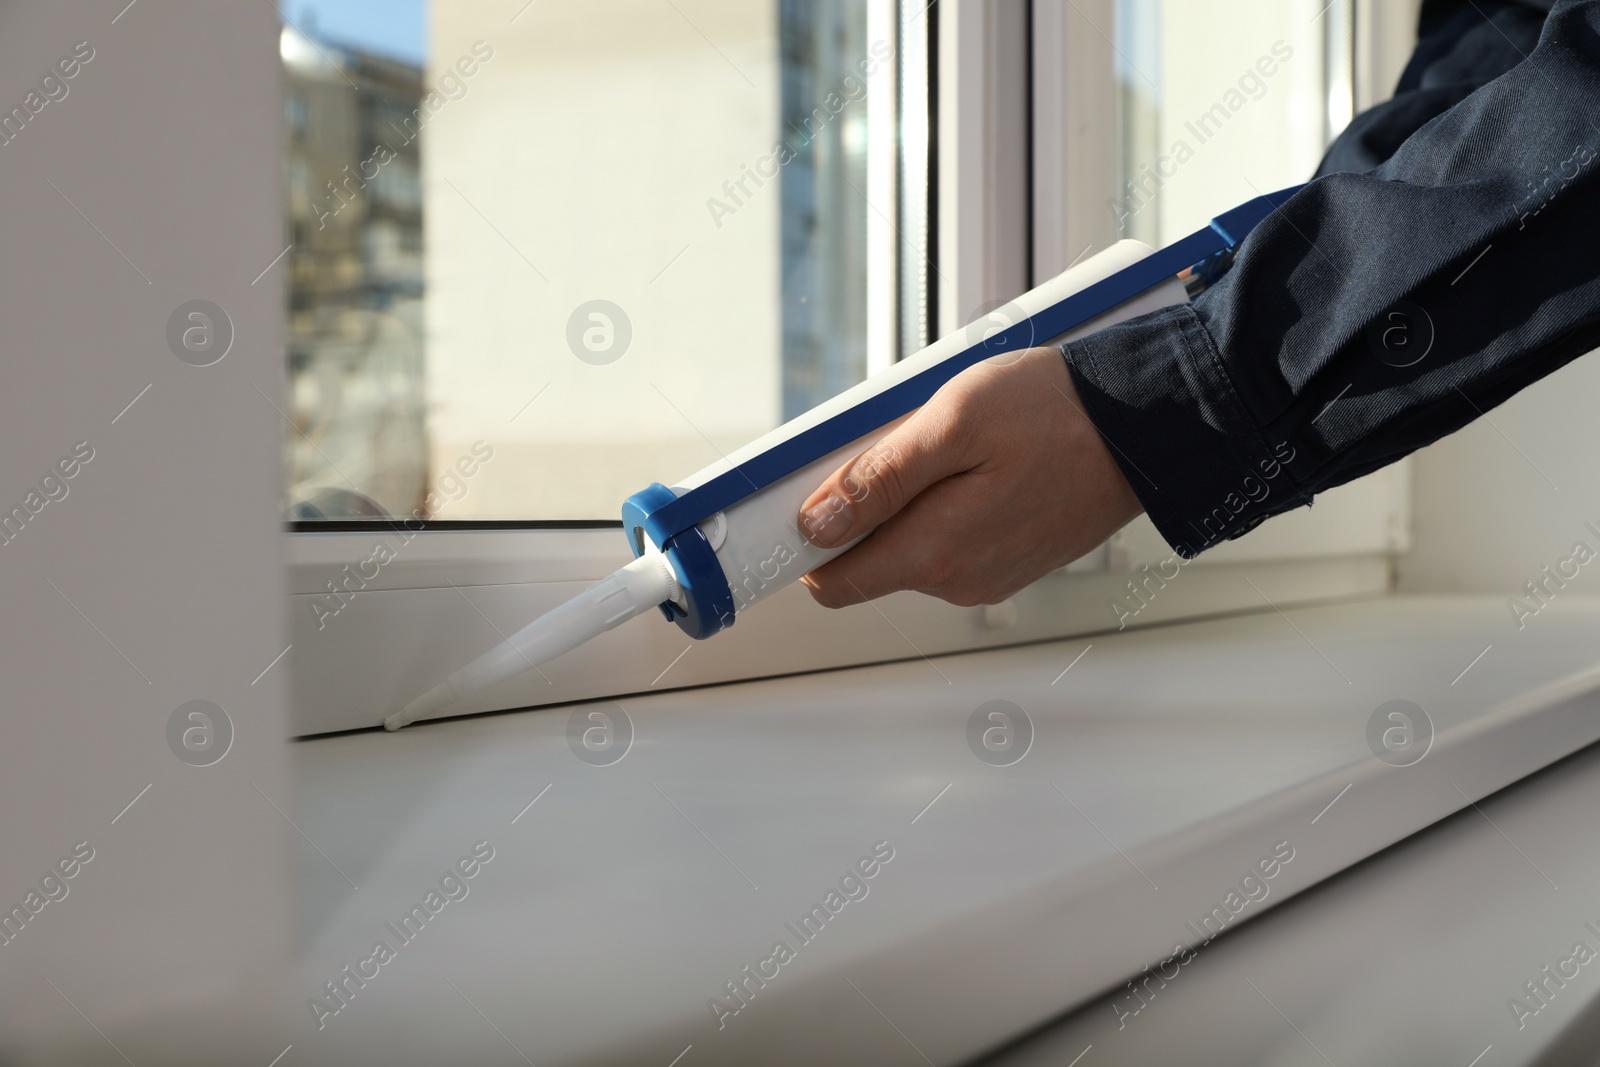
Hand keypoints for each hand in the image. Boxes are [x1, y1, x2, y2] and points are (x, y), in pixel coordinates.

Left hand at [796, 346, 1142, 607]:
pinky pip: (950, 539)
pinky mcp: (1009, 561)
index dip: (807, 541)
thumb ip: (878, 480)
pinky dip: (945, 502)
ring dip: (908, 499)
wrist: (1148, 426)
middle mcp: (957, 581)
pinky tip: (978, 460)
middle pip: (868, 558)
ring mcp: (986, 575)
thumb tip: (816, 525)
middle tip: (898, 439)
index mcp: (934, 554)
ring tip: (951, 443)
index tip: (806, 495)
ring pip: (910, 545)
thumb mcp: (952, 423)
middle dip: (865, 505)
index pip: (832, 582)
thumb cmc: (1058, 414)